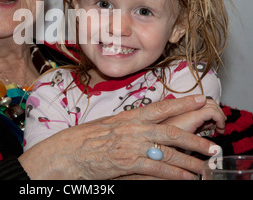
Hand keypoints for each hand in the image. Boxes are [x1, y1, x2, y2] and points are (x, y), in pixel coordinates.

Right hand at [19, 95, 218, 179]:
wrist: (67, 151)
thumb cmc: (85, 138)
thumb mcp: (107, 125)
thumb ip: (128, 125)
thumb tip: (144, 126)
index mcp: (128, 117)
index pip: (159, 107)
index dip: (181, 102)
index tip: (198, 99)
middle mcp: (132, 129)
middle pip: (170, 131)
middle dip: (193, 140)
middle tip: (211, 147)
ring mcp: (130, 146)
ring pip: (167, 153)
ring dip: (188, 162)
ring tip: (204, 168)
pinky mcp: (127, 164)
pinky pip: (156, 170)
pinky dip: (174, 175)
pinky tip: (185, 178)